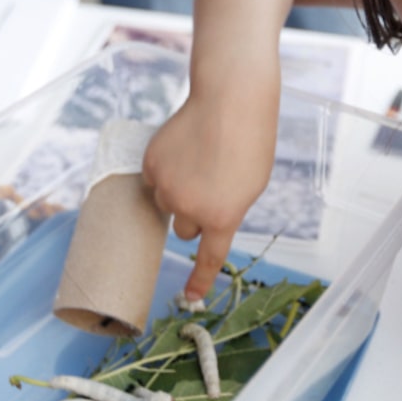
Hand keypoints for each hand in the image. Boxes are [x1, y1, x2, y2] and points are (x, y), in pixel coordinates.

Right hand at [142, 88, 277, 299]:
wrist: (230, 101)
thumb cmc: (249, 142)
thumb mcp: (251, 186)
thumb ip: (226, 210)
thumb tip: (202, 221)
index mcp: (223, 217)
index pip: (208, 258)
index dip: (199, 281)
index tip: (189, 298)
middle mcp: (190, 208)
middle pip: (185, 230)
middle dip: (194, 214)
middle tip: (210, 184)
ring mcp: (167, 187)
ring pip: (167, 204)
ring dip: (178, 191)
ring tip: (200, 160)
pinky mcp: (151, 166)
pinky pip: (154, 180)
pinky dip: (166, 170)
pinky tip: (184, 149)